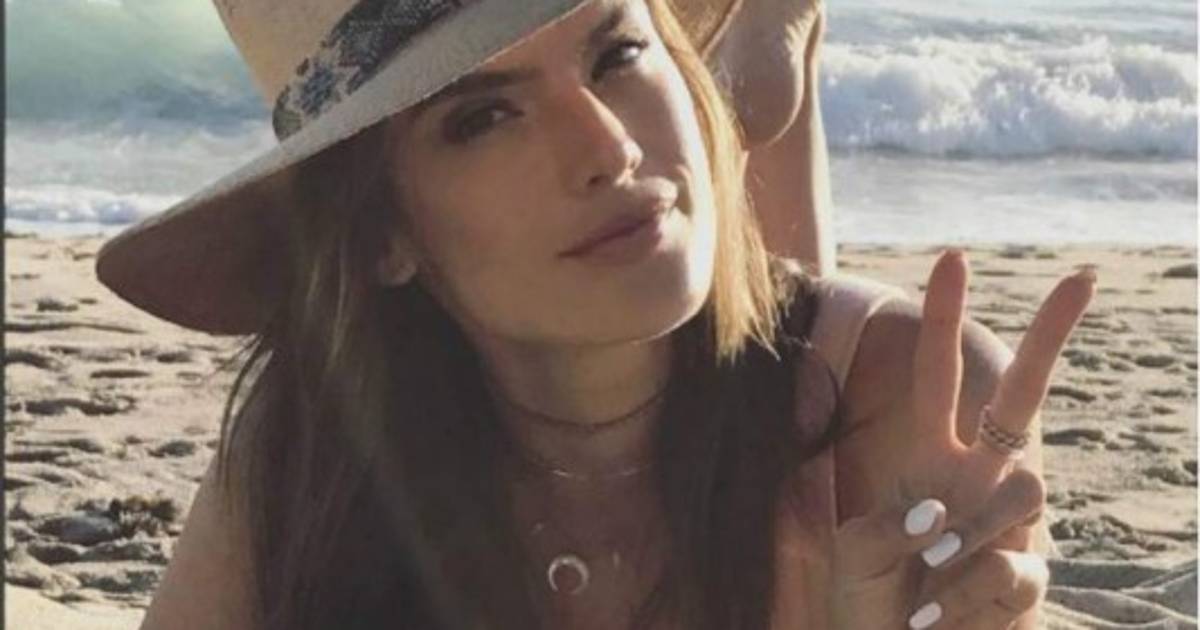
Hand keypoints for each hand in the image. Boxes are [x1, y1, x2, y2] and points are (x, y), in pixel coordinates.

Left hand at [828, 250, 1094, 627]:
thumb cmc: (869, 600)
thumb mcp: (852, 552)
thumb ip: (883, 528)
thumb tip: (939, 517)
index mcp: (929, 457)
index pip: (939, 378)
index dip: (946, 322)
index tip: (953, 258)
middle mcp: (976, 477)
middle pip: (1023, 395)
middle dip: (1051, 337)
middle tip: (1083, 276)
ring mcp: (1007, 523)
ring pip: (1025, 491)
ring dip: (971, 534)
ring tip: (927, 573)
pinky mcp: (1026, 576)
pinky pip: (1012, 569)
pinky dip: (963, 598)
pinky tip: (934, 619)